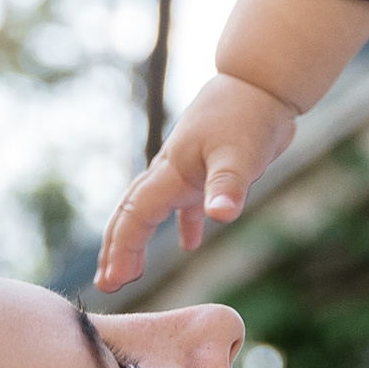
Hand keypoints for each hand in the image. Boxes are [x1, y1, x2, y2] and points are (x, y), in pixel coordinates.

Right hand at [97, 74, 297, 290]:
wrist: (261, 83)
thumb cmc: (248, 116)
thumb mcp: (240, 153)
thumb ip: (227, 184)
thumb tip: (220, 216)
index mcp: (172, 171)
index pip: (137, 215)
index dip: (123, 248)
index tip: (112, 280)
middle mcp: (171, 171)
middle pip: (132, 213)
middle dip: (116, 248)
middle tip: (106, 284)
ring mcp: (187, 169)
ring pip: (152, 209)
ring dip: (139, 239)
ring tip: (131, 271)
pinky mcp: (207, 168)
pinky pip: (185, 203)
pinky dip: (183, 224)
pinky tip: (191, 244)